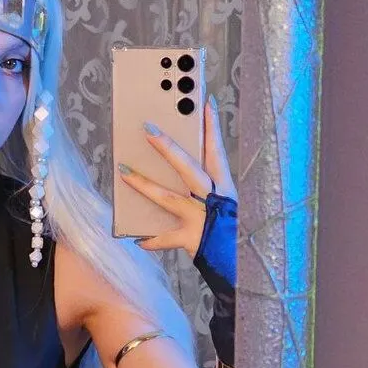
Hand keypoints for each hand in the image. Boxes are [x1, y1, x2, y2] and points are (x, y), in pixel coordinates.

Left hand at [118, 96, 236, 256]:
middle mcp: (214, 199)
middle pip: (188, 167)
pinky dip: (151, 240)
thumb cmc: (234, 236)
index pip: (216, 152)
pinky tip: (137, 239)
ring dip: (144, 184)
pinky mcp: (190, 239)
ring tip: (123, 171)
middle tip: (147, 130)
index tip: (205, 101)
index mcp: (225, 189)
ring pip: (168, 197)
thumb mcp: (228, 209)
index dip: (211, 127)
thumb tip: (188, 180)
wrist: (243, 266)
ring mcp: (200, 218)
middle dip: (167, 148)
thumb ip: (211, 193)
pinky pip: (165, 238)